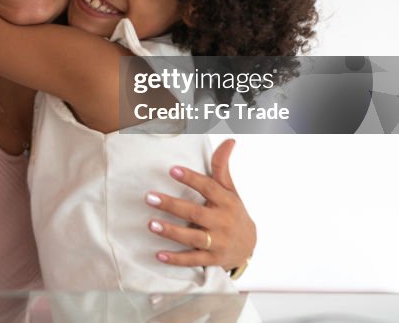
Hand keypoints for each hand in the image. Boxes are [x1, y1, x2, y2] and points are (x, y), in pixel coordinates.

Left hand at [145, 139, 255, 270]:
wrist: (249, 245)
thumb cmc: (233, 211)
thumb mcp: (230, 189)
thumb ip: (222, 166)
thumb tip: (229, 140)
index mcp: (226, 202)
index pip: (209, 188)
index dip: (191, 179)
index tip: (172, 169)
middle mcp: (222, 222)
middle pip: (195, 213)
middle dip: (172, 205)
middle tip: (149, 197)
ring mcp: (217, 242)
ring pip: (192, 237)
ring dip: (171, 232)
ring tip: (150, 223)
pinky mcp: (211, 259)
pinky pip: (192, 260)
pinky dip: (176, 259)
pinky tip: (159, 254)